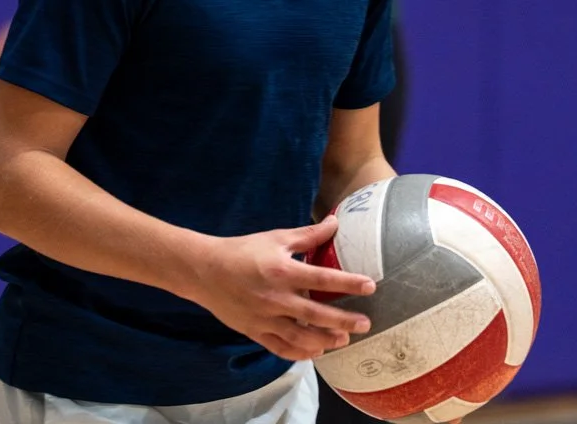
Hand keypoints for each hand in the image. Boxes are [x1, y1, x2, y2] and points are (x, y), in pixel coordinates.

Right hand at [191, 216, 376, 361]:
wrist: (205, 271)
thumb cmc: (243, 250)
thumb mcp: (276, 238)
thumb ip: (308, 235)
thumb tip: (334, 223)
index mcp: (283, 272)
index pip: (323, 280)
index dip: (348, 283)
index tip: (370, 286)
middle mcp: (276, 298)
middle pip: (316, 315)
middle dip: (343, 320)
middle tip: (365, 324)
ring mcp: (264, 319)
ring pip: (300, 337)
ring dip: (324, 340)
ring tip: (343, 340)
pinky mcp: (254, 332)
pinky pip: (280, 348)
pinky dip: (299, 353)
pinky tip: (315, 352)